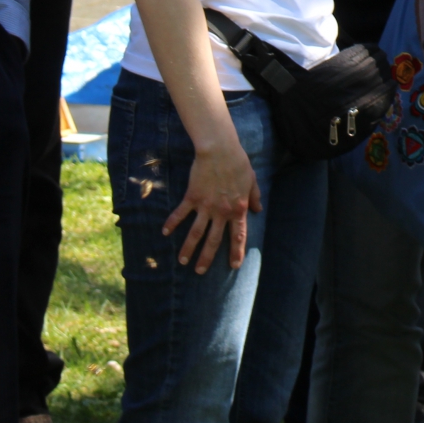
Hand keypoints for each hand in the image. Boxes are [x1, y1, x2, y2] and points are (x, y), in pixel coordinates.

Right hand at [163, 141, 260, 274]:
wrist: (220, 150)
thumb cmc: (238, 163)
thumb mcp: (251, 181)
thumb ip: (254, 197)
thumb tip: (258, 209)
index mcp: (238, 209)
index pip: (238, 235)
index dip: (236, 251)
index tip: (234, 265)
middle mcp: (221, 212)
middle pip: (213, 240)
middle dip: (207, 258)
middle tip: (200, 271)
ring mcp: (205, 206)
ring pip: (195, 233)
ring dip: (188, 248)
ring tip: (182, 261)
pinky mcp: (192, 197)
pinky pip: (181, 213)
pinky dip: (172, 223)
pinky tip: (165, 233)